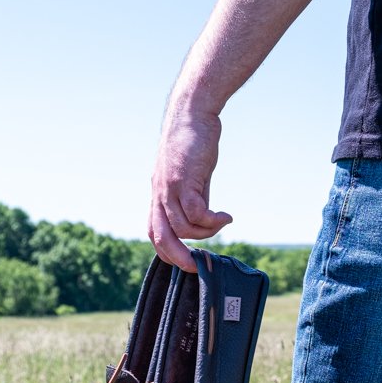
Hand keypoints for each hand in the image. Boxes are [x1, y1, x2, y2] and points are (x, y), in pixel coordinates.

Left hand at [149, 109, 232, 271]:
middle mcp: (159, 194)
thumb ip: (194, 198)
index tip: (186, 261)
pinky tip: (227, 216)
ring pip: (183, 228)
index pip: (154, 233)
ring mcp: (169, 188)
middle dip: (178, 258)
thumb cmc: (193, 143)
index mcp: (158, 195)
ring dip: (206, 233)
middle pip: (161, 238)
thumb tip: (204, 221)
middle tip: (197, 268)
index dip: (167, 252)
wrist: (192, 114)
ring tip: (222, 222)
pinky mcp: (184, 180)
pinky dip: (213, 221)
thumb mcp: (190, 176)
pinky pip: (197, 213)